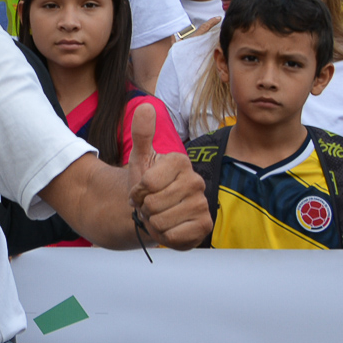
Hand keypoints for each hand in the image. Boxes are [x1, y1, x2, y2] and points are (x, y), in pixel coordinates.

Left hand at [124, 103, 211, 249]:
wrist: (155, 211)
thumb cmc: (147, 185)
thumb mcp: (140, 158)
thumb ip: (142, 133)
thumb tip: (145, 105)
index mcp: (180, 162)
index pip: (147, 183)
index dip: (137, 191)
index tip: (142, 189)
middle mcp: (196, 181)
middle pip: (153, 204)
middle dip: (144, 208)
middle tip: (150, 204)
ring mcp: (203, 204)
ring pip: (161, 221)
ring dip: (153, 222)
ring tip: (158, 214)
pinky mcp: (205, 226)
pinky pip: (173, 236)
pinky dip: (164, 236)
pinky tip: (169, 227)